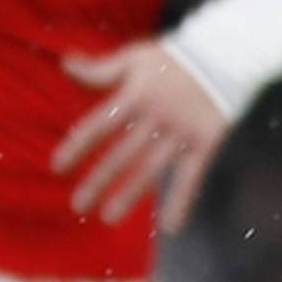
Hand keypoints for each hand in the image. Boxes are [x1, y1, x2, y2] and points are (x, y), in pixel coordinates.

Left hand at [52, 39, 228, 234]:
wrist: (224, 55)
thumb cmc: (172, 58)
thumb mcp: (135, 57)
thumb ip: (100, 69)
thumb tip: (64, 65)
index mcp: (135, 95)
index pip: (99, 125)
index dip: (77, 145)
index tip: (57, 167)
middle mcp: (156, 117)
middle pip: (122, 153)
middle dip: (98, 180)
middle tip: (78, 205)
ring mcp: (181, 133)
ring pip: (151, 168)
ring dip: (131, 194)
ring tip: (109, 218)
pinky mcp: (205, 143)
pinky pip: (193, 176)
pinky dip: (182, 201)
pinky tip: (170, 227)